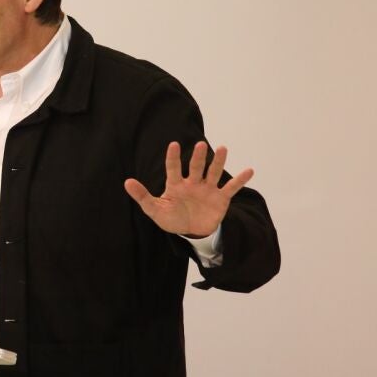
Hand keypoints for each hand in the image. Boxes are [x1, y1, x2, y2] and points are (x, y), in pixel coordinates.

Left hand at [123, 141, 252, 237]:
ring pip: (214, 172)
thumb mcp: (155, 210)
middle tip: (200, 144)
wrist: (191, 232)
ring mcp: (208, 189)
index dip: (172, 157)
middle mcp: (193, 183)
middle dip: (198, 157)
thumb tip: (127, 182)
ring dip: (218, 161)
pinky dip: (240, 180)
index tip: (173, 144)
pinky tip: (249, 170)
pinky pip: (231, 188)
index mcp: (176, 185)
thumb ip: (143, 196)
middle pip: (196, 167)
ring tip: (223, 148)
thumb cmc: (171, 218)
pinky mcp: (220, 198)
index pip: (173, 168)